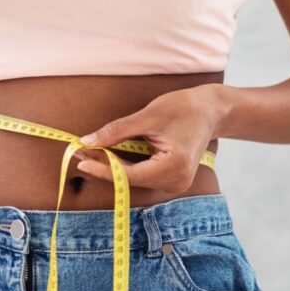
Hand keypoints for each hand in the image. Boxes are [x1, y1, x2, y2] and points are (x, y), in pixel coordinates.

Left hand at [74, 85, 226, 192]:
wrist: (211, 110)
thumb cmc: (183, 108)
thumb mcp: (148, 116)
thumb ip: (117, 131)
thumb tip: (88, 141)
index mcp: (174, 167)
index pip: (129, 175)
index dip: (102, 169)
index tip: (79, 160)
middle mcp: (177, 181)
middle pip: (130, 180)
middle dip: (104, 166)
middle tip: (78, 151)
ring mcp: (176, 183)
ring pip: (135, 179)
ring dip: (113, 166)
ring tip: (90, 152)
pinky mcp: (173, 179)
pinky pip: (143, 175)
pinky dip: (126, 166)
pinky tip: (110, 155)